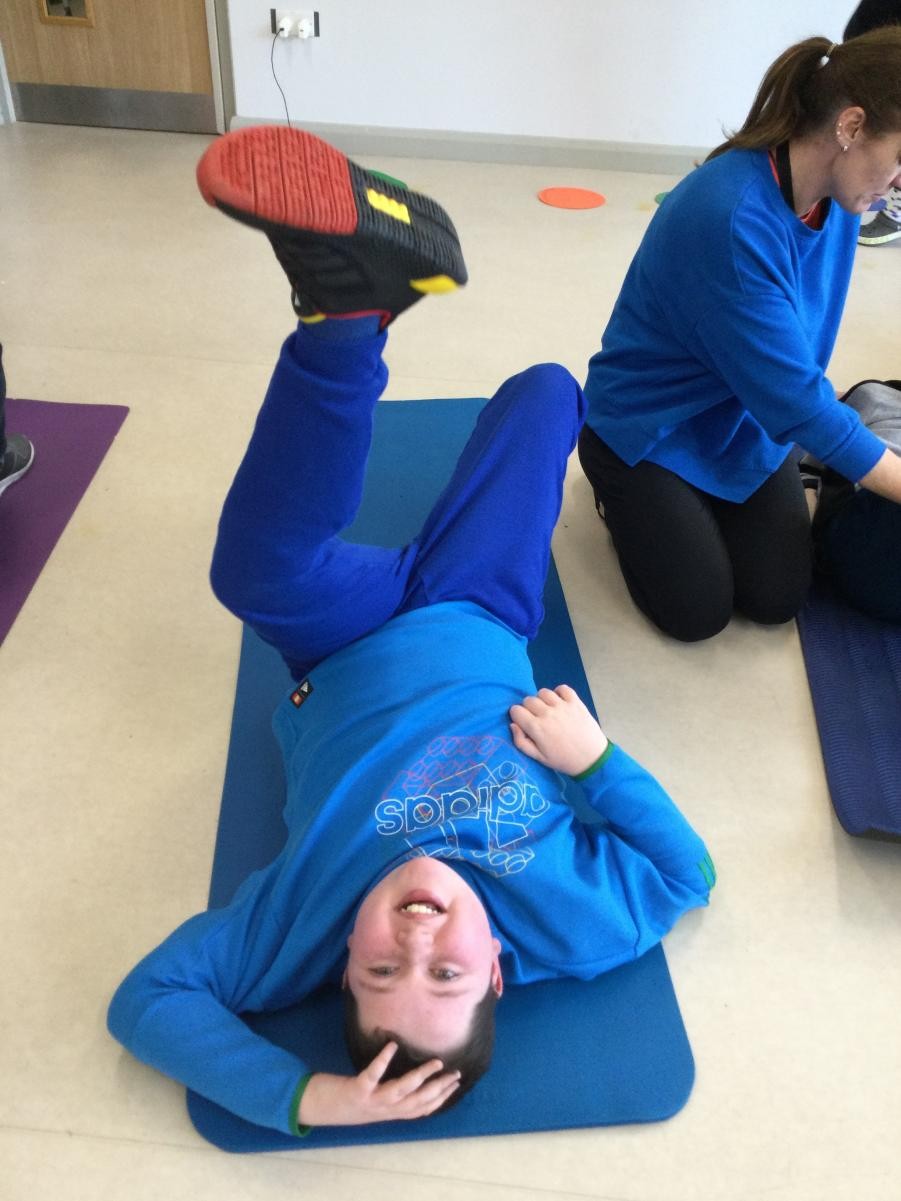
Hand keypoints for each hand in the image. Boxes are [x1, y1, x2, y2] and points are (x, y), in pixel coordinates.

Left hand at [297, 1042, 459, 1126]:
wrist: (318, 1108)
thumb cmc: (347, 1099)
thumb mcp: (373, 1101)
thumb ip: (391, 1093)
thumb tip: (411, 1079)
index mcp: (390, 1112)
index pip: (421, 1109)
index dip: (440, 1098)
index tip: (456, 1084)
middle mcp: (384, 1110)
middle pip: (417, 1102)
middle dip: (438, 1089)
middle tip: (455, 1074)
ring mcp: (371, 1101)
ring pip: (402, 1091)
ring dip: (421, 1078)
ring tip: (436, 1062)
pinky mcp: (357, 1090)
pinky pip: (373, 1075)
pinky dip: (383, 1060)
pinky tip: (392, 1045)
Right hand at [509, 684, 607, 775]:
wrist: (592, 758)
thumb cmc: (563, 760)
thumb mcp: (538, 758)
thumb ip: (521, 742)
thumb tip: (513, 724)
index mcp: (536, 728)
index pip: (515, 710)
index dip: (517, 716)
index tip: (524, 722)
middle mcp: (547, 713)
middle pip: (528, 700)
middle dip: (528, 708)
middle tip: (537, 719)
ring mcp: (562, 706)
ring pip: (543, 692)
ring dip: (543, 700)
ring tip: (549, 710)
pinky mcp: (576, 702)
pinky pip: (562, 688)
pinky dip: (559, 693)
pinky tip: (561, 703)